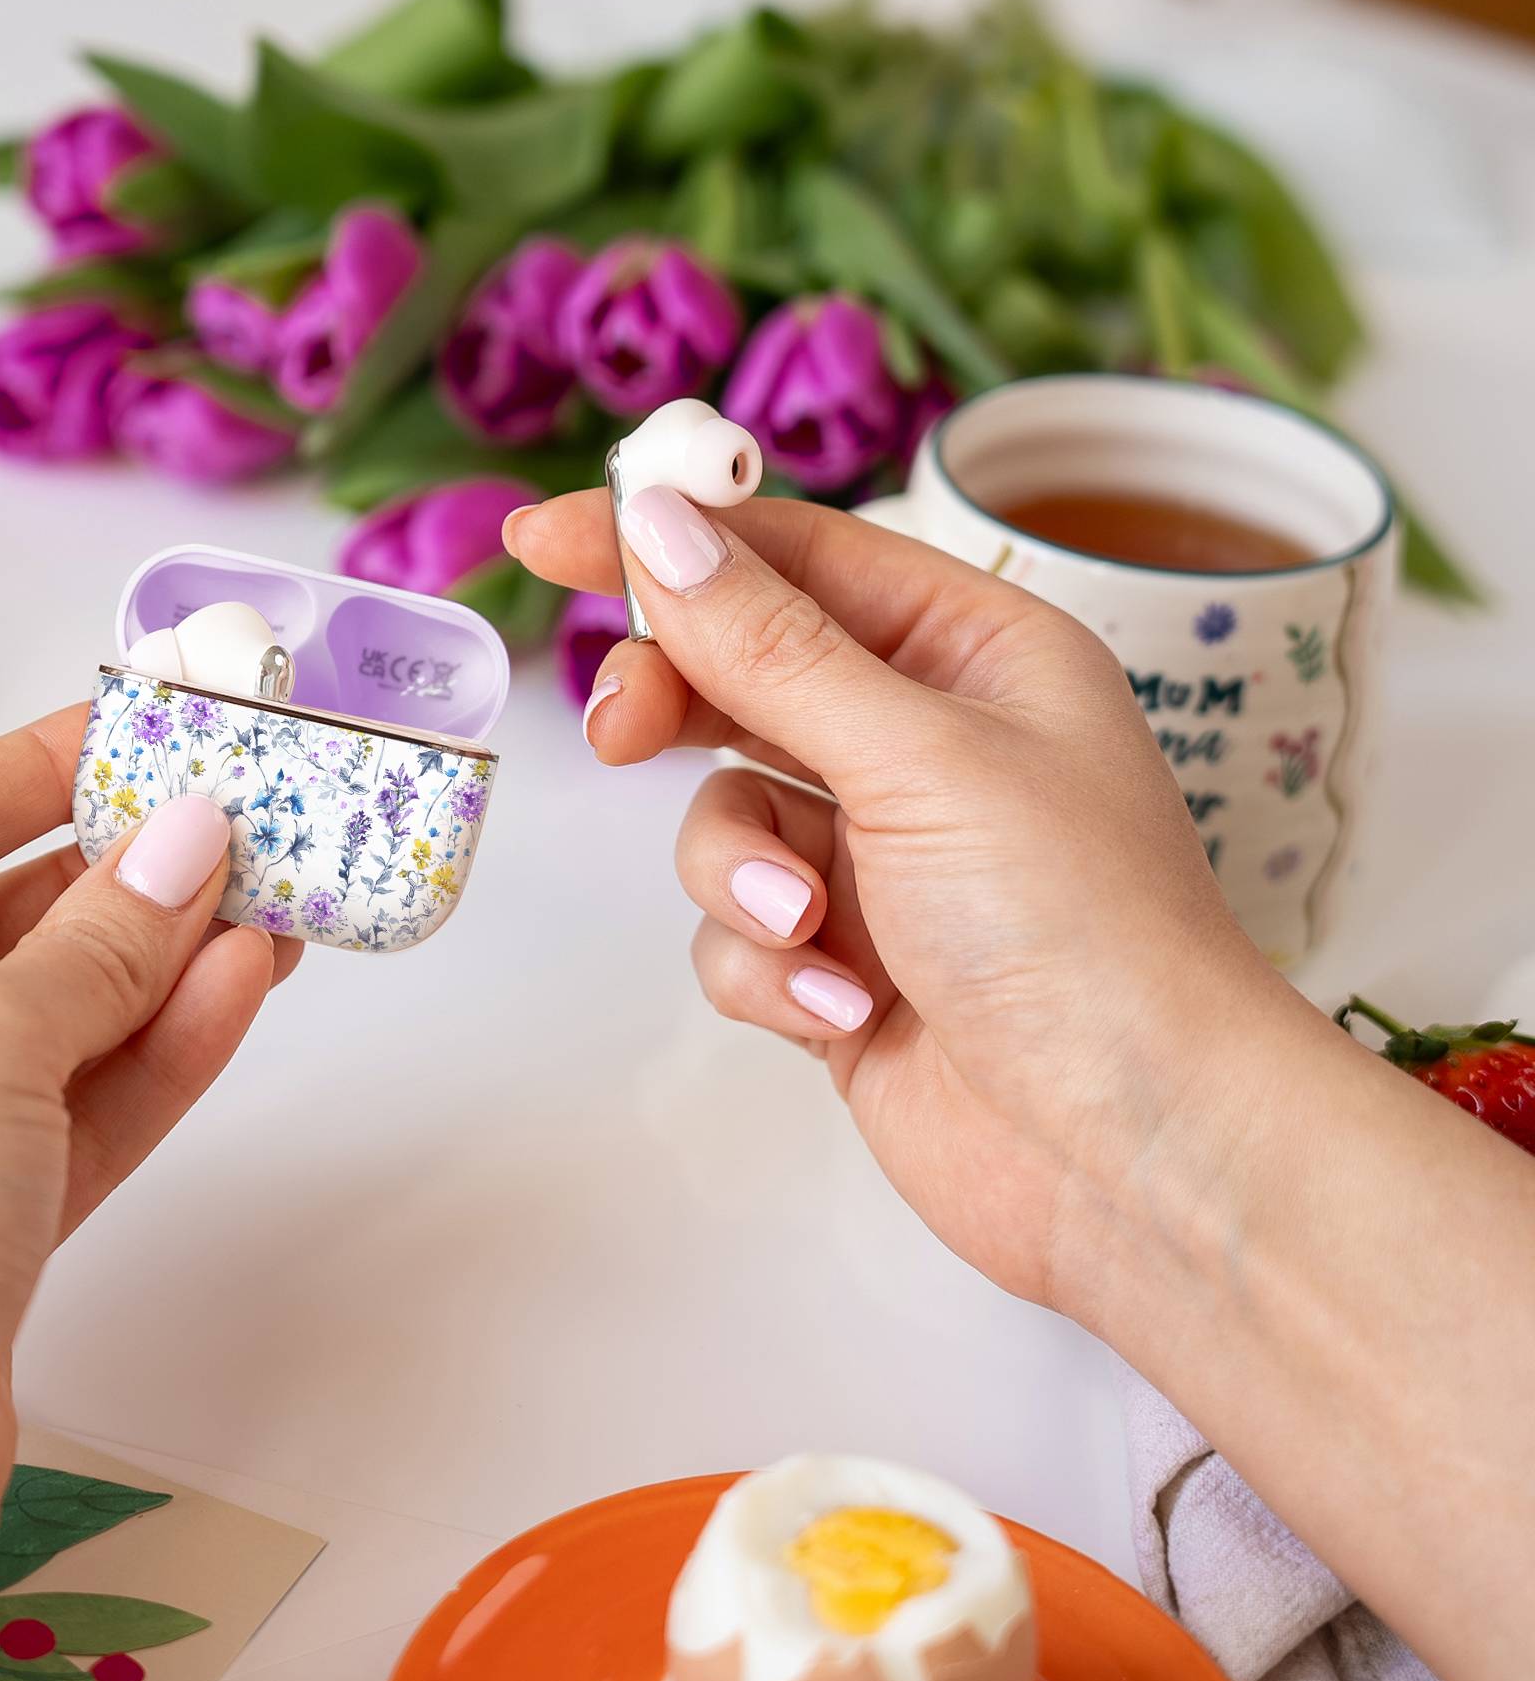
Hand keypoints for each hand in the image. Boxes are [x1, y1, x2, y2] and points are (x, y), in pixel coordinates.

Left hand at [0, 704, 297, 1515]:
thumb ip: (105, 936)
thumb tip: (193, 836)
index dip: (49, 761)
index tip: (155, 724)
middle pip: (2, 920)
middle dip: (129, 876)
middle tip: (248, 824)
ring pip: (57, 1017)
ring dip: (165, 963)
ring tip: (280, 901)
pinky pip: (75, 1105)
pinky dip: (154, 1052)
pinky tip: (243, 986)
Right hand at [507, 487, 1310, 1315]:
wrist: (1134, 1158)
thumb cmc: (1076, 927)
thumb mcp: (918, 757)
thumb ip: (770, 646)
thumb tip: (658, 523)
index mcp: (974, 654)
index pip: (793, 557)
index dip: (668, 536)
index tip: (546, 535)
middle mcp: (925, 744)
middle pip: (739, 676)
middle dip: (676, 710)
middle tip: (616, 729)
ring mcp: (879, 860)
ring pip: (724, 817)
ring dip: (744, 876)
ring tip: (810, 931)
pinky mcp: (842, 966)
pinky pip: (739, 933)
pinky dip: (773, 971)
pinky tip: (845, 1014)